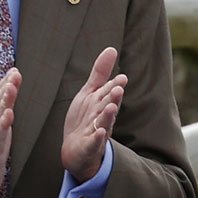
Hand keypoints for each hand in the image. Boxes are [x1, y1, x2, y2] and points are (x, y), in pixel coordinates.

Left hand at [62, 48, 126, 182]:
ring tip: (111, 107)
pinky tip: (99, 133)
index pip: (109, 93)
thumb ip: (101, 73)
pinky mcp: (90, 146)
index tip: (121, 78)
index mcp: (103, 103)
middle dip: (113, 98)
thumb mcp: (91, 93)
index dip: (114, 86)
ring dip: (108, 116)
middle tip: (118, 89)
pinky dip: (97, 138)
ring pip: (104, 123)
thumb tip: (112, 49)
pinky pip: (95, 142)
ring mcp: (97, 132)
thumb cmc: (85, 118)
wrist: (75, 148)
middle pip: (109, 106)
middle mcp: (102, 117)